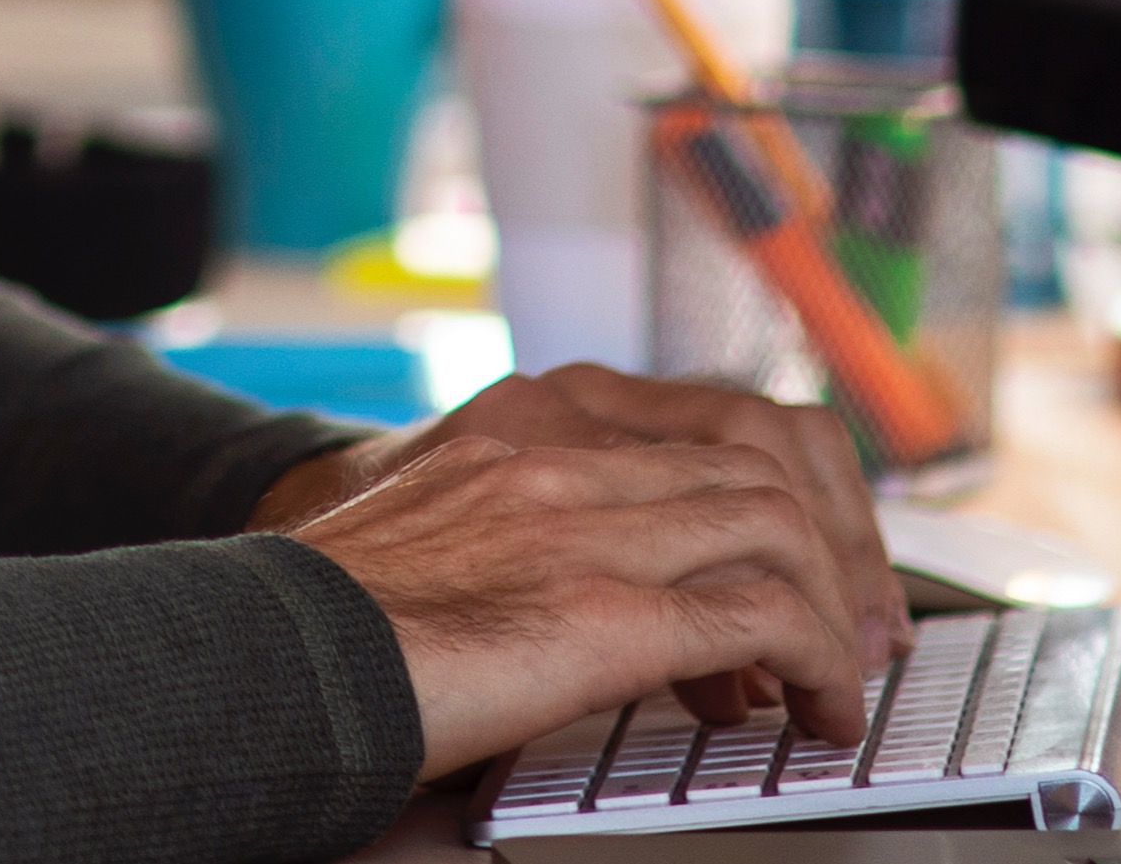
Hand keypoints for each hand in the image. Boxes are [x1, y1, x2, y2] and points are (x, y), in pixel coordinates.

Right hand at [249, 372, 909, 779]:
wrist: (261, 651)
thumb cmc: (337, 607)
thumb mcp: (449, 515)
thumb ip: (542, 516)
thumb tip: (635, 587)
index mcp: (534, 411)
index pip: (727, 410)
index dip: (802, 488)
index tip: (820, 560)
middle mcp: (569, 440)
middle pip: (778, 457)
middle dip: (845, 548)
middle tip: (858, 627)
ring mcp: (588, 516)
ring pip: (786, 528)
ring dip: (837, 612)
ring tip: (834, 683)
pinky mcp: (603, 604)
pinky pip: (769, 614)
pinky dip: (815, 665)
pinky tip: (807, 710)